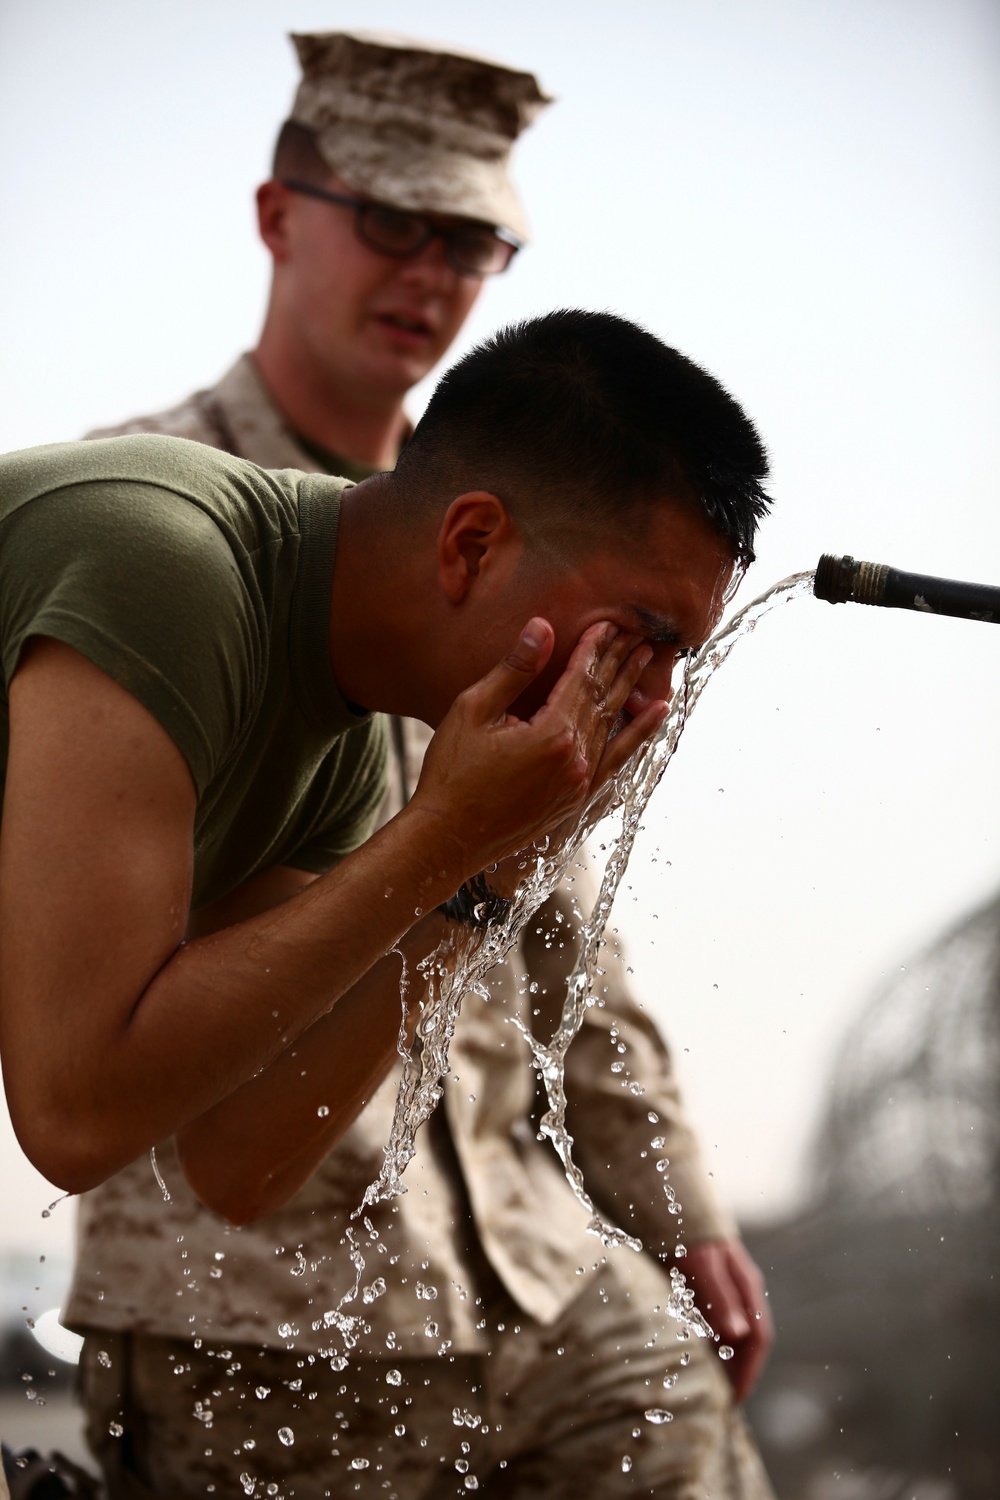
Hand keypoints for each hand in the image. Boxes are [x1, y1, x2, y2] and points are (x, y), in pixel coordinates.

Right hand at [412, 617, 666, 878]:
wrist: (447, 838)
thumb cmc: (451, 773)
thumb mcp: (474, 711)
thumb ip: (514, 670)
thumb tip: (542, 628)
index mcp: (552, 734)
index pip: (581, 679)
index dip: (594, 648)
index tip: (608, 623)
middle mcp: (575, 760)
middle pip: (602, 699)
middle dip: (618, 662)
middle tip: (637, 634)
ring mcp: (579, 784)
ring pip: (613, 726)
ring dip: (630, 689)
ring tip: (646, 660)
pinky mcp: (575, 801)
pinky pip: (616, 760)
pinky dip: (638, 735)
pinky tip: (656, 715)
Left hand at [679, 1238, 772, 1401]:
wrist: (670, 1201)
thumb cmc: (686, 1234)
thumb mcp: (700, 1266)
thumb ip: (719, 1298)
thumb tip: (739, 1336)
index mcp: (747, 1286)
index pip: (758, 1338)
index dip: (749, 1371)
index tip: (735, 1400)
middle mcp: (741, 1288)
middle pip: (748, 1338)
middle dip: (740, 1370)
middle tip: (722, 1400)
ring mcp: (727, 1285)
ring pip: (733, 1330)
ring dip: (725, 1358)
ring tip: (710, 1384)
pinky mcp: (708, 1282)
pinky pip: (716, 1320)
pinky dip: (711, 1341)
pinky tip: (694, 1352)